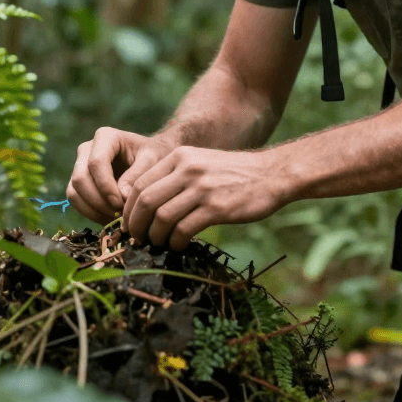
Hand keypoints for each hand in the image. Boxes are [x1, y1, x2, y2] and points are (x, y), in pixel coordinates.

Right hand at [66, 126, 176, 223]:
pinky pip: (75, 200)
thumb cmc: (154, 156)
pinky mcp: (79, 183)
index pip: (96, 162)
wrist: (151, 159)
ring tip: (115, 218)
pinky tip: (109, 218)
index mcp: (105, 137)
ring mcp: (80, 165)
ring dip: (93, 209)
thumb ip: (137, 175)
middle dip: (98, 201)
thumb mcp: (152, 160)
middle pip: (80, 178)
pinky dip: (90, 213)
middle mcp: (87, 149)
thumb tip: (121, 196)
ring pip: (74, 191)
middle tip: (118, 214)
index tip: (120, 203)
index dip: (106, 186)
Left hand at [122, 146, 288, 248]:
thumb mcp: (201, 163)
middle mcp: (188, 169)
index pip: (140, 183)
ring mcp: (203, 188)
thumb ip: (175, 176)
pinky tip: (179, 245)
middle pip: (145, 200)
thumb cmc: (234, 174)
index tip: (129, 224)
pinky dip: (175, 242)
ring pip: (162, 217)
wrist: (272, 174)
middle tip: (137, 239)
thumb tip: (145, 205)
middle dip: (136, 225)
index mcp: (180, 157)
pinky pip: (183, 229)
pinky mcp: (217, 208)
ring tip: (159, 243)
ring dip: (155, 236)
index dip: (129, 208)